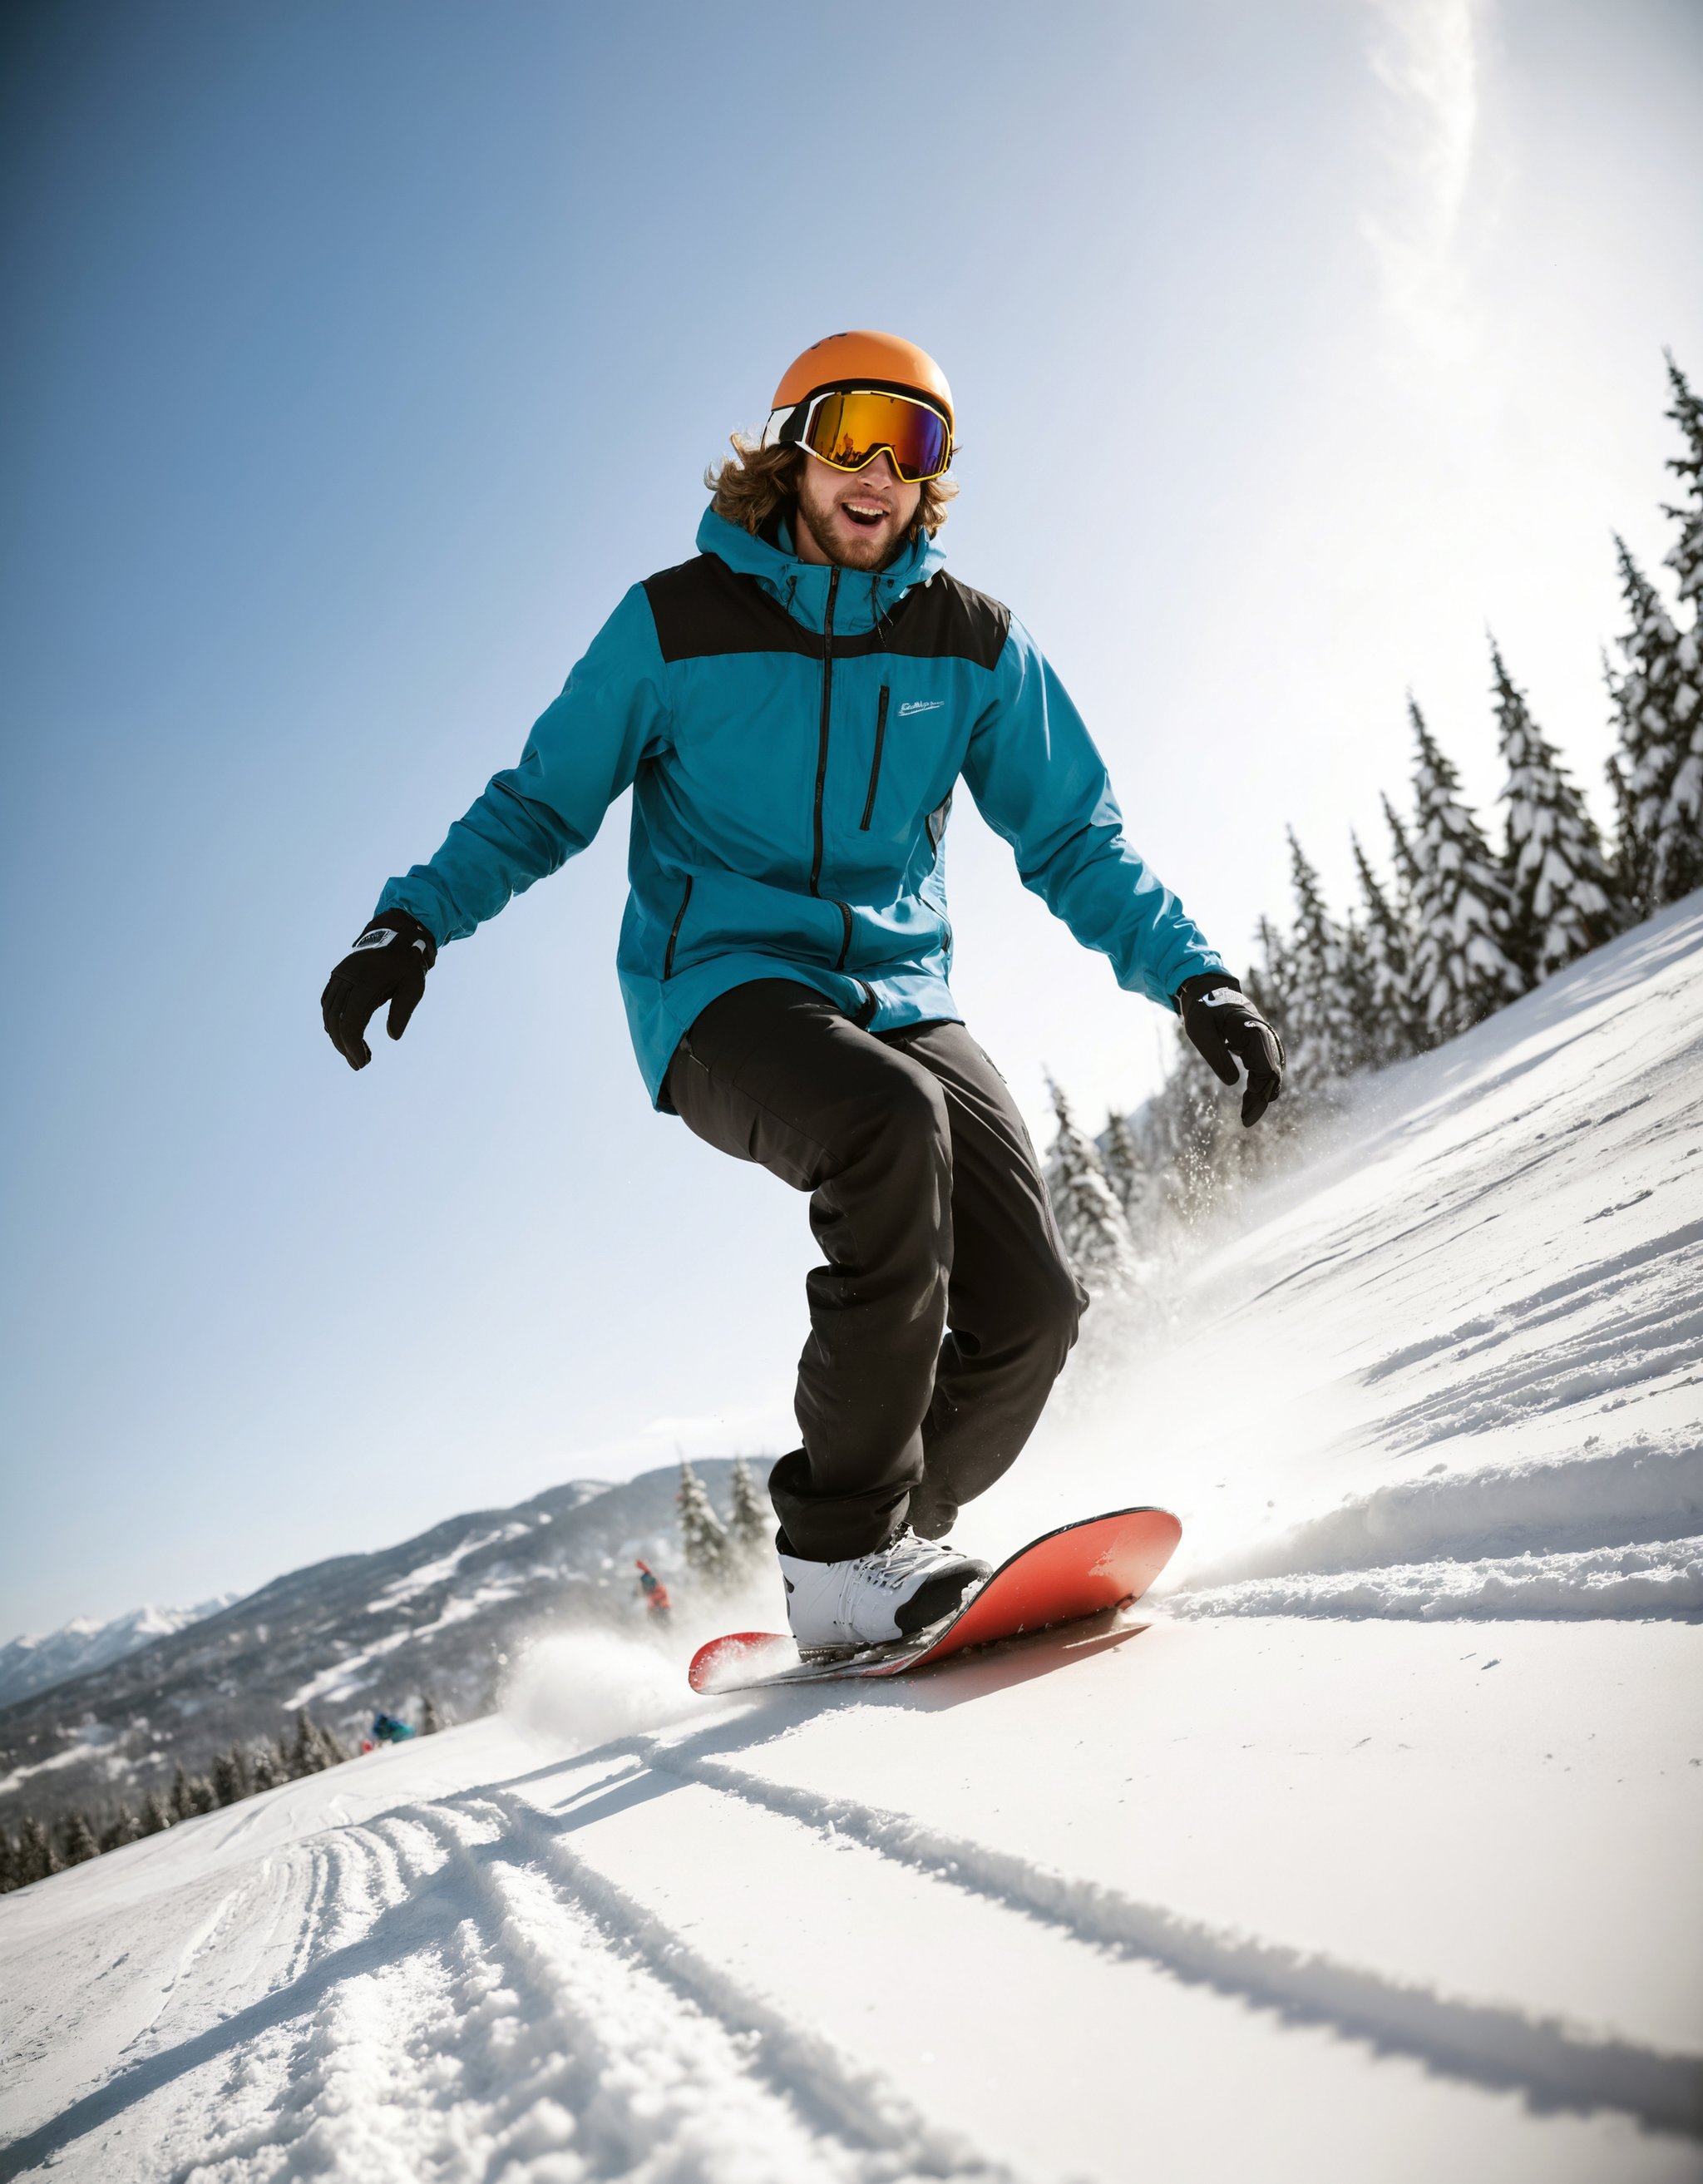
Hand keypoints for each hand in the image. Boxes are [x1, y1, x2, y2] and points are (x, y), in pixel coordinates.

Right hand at [321, 910, 436, 1069]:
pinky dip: (332, 1021)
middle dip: (344, 1047)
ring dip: (337, 1036)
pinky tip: (344, 1033)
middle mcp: (347, 979)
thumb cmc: (407, 963)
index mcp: (365, 982)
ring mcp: (339, 976)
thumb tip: (393, 1036)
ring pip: (328, 1013)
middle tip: (359, 1064)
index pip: (350, 1023)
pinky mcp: (337, 976)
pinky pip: (328, 1003)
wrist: (395, 934)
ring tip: (353, 1052)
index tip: (363, 1062)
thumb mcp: (413, 987)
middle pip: (335, 1022)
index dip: (353, 1047)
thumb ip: (402, 1012)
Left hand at [1175, 974, 1283, 1126]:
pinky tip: (1252, 1098)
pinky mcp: (1258, 1043)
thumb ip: (1217, 1056)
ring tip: (1248, 1113)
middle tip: (1246, 1120)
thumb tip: (1235, 1083)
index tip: (1247, 1113)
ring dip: (1262, 1092)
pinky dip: (1261, 1082)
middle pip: (1272, 1073)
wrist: (1206, 989)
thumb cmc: (1202, 1010)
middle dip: (1261, 1098)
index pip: (1267, 1068)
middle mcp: (1265, 1034)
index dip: (1260, 1093)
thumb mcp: (1201, 1033)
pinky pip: (1266, 1065)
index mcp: (1253, 1030)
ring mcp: (1264, 1038)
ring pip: (1271, 1070)